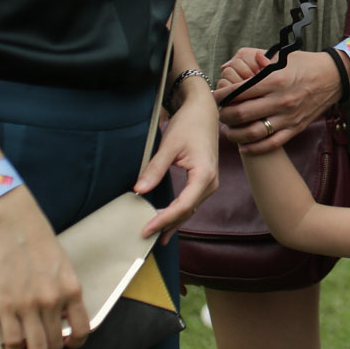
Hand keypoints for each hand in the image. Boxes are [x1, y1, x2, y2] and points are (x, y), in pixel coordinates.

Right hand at [0, 188, 87, 348]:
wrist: (14, 225)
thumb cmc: (39, 241)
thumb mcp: (63, 266)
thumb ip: (65, 292)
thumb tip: (62, 316)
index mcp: (72, 290)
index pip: (82, 329)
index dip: (76, 345)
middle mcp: (54, 302)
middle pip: (57, 345)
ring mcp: (29, 305)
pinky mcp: (6, 306)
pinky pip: (12, 340)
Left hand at [139, 84, 219, 242]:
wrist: (204, 111)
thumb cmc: (189, 124)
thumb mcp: (169, 146)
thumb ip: (154, 169)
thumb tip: (139, 191)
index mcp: (204, 175)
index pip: (182, 206)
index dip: (163, 220)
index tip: (145, 229)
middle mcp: (210, 183)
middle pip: (187, 211)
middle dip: (166, 225)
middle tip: (144, 237)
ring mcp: (209, 183)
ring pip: (189, 209)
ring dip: (172, 223)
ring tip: (154, 236)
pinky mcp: (204, 181)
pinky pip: (190, 203)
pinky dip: (178, 214)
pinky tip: (166, 223)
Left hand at [215, 49, 342, 151]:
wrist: (334, 77)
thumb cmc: (304, 64)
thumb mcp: (281, 56)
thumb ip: (253, 59)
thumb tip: (227, 66)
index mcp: (275, 80)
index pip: (239, 91)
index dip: (222, 95)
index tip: (216, 96)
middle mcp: (280, 100)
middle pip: (242, 113)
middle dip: (224, 115)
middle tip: (219, 113)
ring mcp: (288, 117)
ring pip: (253, 132)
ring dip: (235, 134)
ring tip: (227, 131)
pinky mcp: (296, 128)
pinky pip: (272, 143)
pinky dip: (254, 148)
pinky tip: (243, 146)